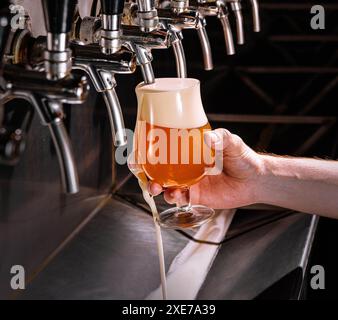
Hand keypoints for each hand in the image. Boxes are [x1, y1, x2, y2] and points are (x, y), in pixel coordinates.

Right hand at [148, 128, 263, 208]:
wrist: (255, 179)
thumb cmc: (243, 158)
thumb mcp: (231, 142)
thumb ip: (221, 138)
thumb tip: (209, 137)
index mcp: (190, 153)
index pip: (166, 152)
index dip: (150, 154)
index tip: (139, 154)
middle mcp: (187, 168)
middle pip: (161, 172)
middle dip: (148, 174)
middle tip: (145, 175)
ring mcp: (190, 183)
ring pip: (167, 187)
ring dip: (158, 188)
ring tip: (159, 188)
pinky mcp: (196, 196)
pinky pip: (180, 198)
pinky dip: (174, 198)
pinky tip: (177, 195)